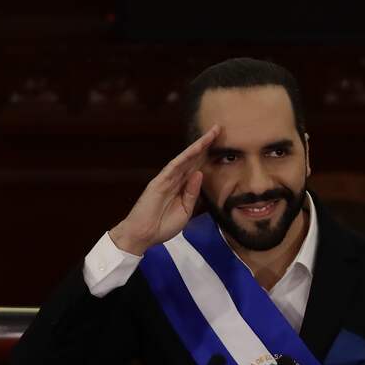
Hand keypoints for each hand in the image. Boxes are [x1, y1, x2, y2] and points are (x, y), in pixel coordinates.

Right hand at [109, 125, 220, 254]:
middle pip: (193, 158)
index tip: (221, 143)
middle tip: (218, 129)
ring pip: (184, 159)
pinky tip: (194, 150)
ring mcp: (166, 180)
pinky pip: (172, 168)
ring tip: (210, 135)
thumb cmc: (163, 225)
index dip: (208, 155)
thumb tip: (200, 174)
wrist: (144, 235)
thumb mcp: (185, 211)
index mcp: (182, 187)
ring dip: (197, 147)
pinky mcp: (158, 183)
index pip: (197, 167)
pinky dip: (183, 159)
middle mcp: (175, 179)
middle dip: (205, 144)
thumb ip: (193, 194)